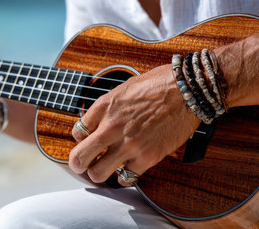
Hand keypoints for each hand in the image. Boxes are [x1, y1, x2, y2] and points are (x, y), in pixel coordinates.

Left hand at [69, 65, 199, 185]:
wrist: (187, 89)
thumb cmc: (158, 85)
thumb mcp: (122, 90)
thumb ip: (107, 109)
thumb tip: (97, 126)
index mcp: (104, 106)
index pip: (77, 133)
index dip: (81, 140)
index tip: (88, 141)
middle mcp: (112, 127)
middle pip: (79, 158)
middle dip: (77, 164)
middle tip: (82, 165)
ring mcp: (128, 144)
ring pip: (97, 174)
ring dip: (99, 173)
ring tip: (105, 168)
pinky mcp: (147, 157)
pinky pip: (126, 178)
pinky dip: (125, 176)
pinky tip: (127, 169)